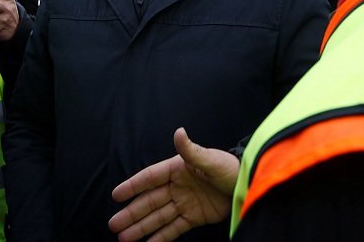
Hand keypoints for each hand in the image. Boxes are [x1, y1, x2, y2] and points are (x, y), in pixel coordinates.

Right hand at [109, 128, 238, 241]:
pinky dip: (161, 237)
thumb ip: (191, 151)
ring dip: (141, 227)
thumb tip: (178, 132)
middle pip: (149, 201)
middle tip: (113, 225)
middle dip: (131, 213)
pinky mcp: (194, 217)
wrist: (249, 185)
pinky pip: (174, 229)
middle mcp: (177, 186)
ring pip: (158, 217)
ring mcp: (184, 203)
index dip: (133, 186)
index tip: (116, 195)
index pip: (150, 178)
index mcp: (177, 169)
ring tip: (123, 238)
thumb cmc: (230, 168)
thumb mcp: (211, 160)